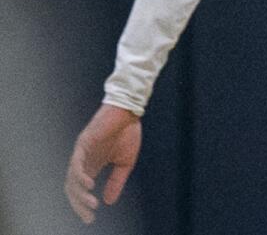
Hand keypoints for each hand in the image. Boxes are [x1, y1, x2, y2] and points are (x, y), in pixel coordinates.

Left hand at [65, 104, 141, 223]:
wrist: (129, 112)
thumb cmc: (127, 133)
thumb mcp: (125, 163)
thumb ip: (116, 181)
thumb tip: (108, 202)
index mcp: (92, 165)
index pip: (80, 190)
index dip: (82, 205)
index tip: (90, 218)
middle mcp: (83, 161)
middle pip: (72, 188)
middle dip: (78, 204)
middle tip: (88, 216)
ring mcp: (81, 152)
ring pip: (73, 178)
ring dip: (80, 193)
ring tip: (91, 203)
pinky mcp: (83, 143)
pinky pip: (76, 163)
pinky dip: (80, 175)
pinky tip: (88, 185)